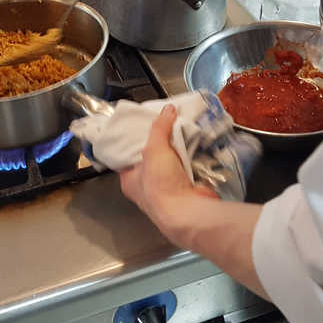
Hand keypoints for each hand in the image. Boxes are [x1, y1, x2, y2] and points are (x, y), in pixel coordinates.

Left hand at [120, 105, 216, 243]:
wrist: (188, 211)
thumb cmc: (161, 184)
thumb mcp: (154, 149)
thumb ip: (160, 127)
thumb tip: (168, 110)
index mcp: (129, 180)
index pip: (127, 155)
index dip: (135, 139)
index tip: (144, 125)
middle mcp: (145, 187)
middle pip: (151, 157)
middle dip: (161, 142)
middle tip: (166, 124)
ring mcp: (166, 190)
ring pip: (170, 162)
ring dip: (177, 149)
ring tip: (182, 130)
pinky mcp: (185, 189)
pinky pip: (186, 168)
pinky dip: (190, 157)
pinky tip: (194, 144)